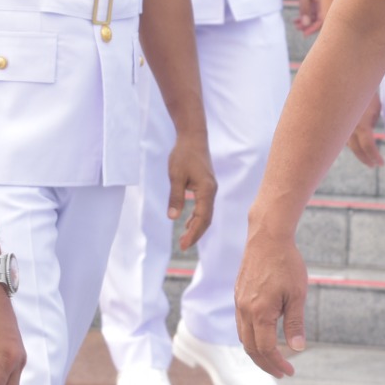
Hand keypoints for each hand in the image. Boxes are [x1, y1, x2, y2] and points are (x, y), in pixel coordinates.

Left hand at [165, 133, 217, 252]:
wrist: (193, 138)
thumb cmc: (183, 155)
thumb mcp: (175, 176)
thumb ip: (175, 197)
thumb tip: (173, 218)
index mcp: (206, 190)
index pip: (202, 218)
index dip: (194, 233)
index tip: (183, 245)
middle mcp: (211, 191)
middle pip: (206, 219)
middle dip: (195, 234)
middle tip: (183, 247)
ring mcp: (210, 188)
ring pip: (206, 213)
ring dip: (196, 226)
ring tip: (185, 239)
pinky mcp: (206, 185)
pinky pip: (203, 206)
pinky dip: (196, 216)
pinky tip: (187, 223)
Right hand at [234, 227, 310, 378]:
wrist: (267, 237)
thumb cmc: (286, 264)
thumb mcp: (297, 295)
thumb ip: (295, 324)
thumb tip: (297, 348)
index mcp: (259, 312)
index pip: (265, 348)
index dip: (277, 363)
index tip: (289, 371)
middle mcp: (244, 309)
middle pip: (250, 347)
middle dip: (265, 363)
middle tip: (281, 372)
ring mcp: (239, 301)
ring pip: (243, 335)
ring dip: (256, 351)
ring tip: (272, 359)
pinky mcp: (239, 294)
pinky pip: (241, 322)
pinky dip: (251, 336)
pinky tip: (263, 335)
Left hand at [291, 0, 324, 32]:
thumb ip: (305, 9)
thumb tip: (306, 24)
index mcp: (325, 1)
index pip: (322, 20)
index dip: (314, 28)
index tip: (305, 33)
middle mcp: (325, 1)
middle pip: (320, 19)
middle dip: (309, 25)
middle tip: (299, 30)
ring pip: (316, 14)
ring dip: (307, 20)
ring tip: (296, 24)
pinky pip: (314, 9)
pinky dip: (307, 14)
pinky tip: (298, 18)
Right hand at [345, 97, 384, 170]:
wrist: (349, 82)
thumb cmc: (367, 95)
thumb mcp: (375, 109)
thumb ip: (371, 122)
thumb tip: (368, 131)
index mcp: (361, 125)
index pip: (368, 146)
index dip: (375, 156)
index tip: (381, 163)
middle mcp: (349, 128)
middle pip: (357, 149)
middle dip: (366, 158)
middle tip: (373, 165)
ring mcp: (342, 126)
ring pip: (349, 143)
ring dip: (358, 151)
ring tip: (366, 157)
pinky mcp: (338, 124)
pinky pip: (343, 136)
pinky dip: (351, 141)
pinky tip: (356, 144)